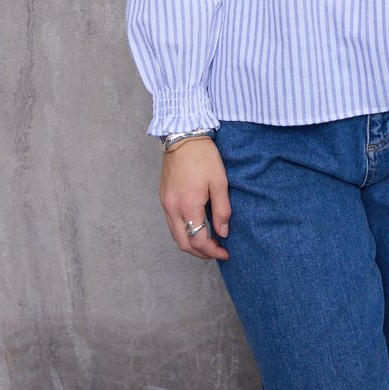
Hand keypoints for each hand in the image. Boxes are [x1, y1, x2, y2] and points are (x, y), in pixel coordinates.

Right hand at [159, 137, 230, 260]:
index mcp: (188, 205)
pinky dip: (183, 232)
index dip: (213, 251)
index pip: (198, 240)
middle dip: (201, 253)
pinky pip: (171, 224)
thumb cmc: (203, 156)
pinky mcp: (163, 198)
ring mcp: (165, 204)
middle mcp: (173, 208)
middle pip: (184, 244)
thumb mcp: (219, 181)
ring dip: (191, 244)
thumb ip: (222, 209)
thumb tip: (223, 232)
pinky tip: (195, 228)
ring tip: (208, 242)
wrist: (183, 136)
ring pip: (176, 236)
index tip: (225, 252)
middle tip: (217, 251)